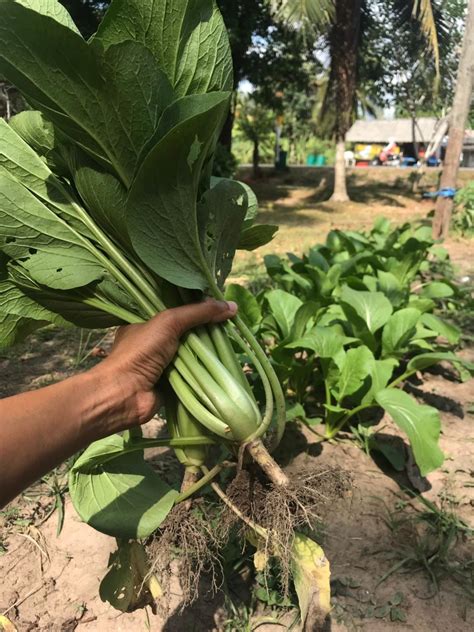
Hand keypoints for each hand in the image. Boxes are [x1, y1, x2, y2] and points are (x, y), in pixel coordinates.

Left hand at [99, 299, 237, 425]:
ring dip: (209, 349)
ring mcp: (163, 362)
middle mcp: (155, 341)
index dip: (197, 304)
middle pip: (187, 330)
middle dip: (207, 327)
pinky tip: (225, 361)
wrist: (125, 393)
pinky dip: (207, 369)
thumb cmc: (140, 352)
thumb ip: (199, 312)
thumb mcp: (169, 322)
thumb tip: (232, 306)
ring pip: (193, 351)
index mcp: (147, 322)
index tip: (221, 302)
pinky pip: (194, 372)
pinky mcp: (173, 382)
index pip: (177, 308)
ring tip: (233, 338)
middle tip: (232, 320)